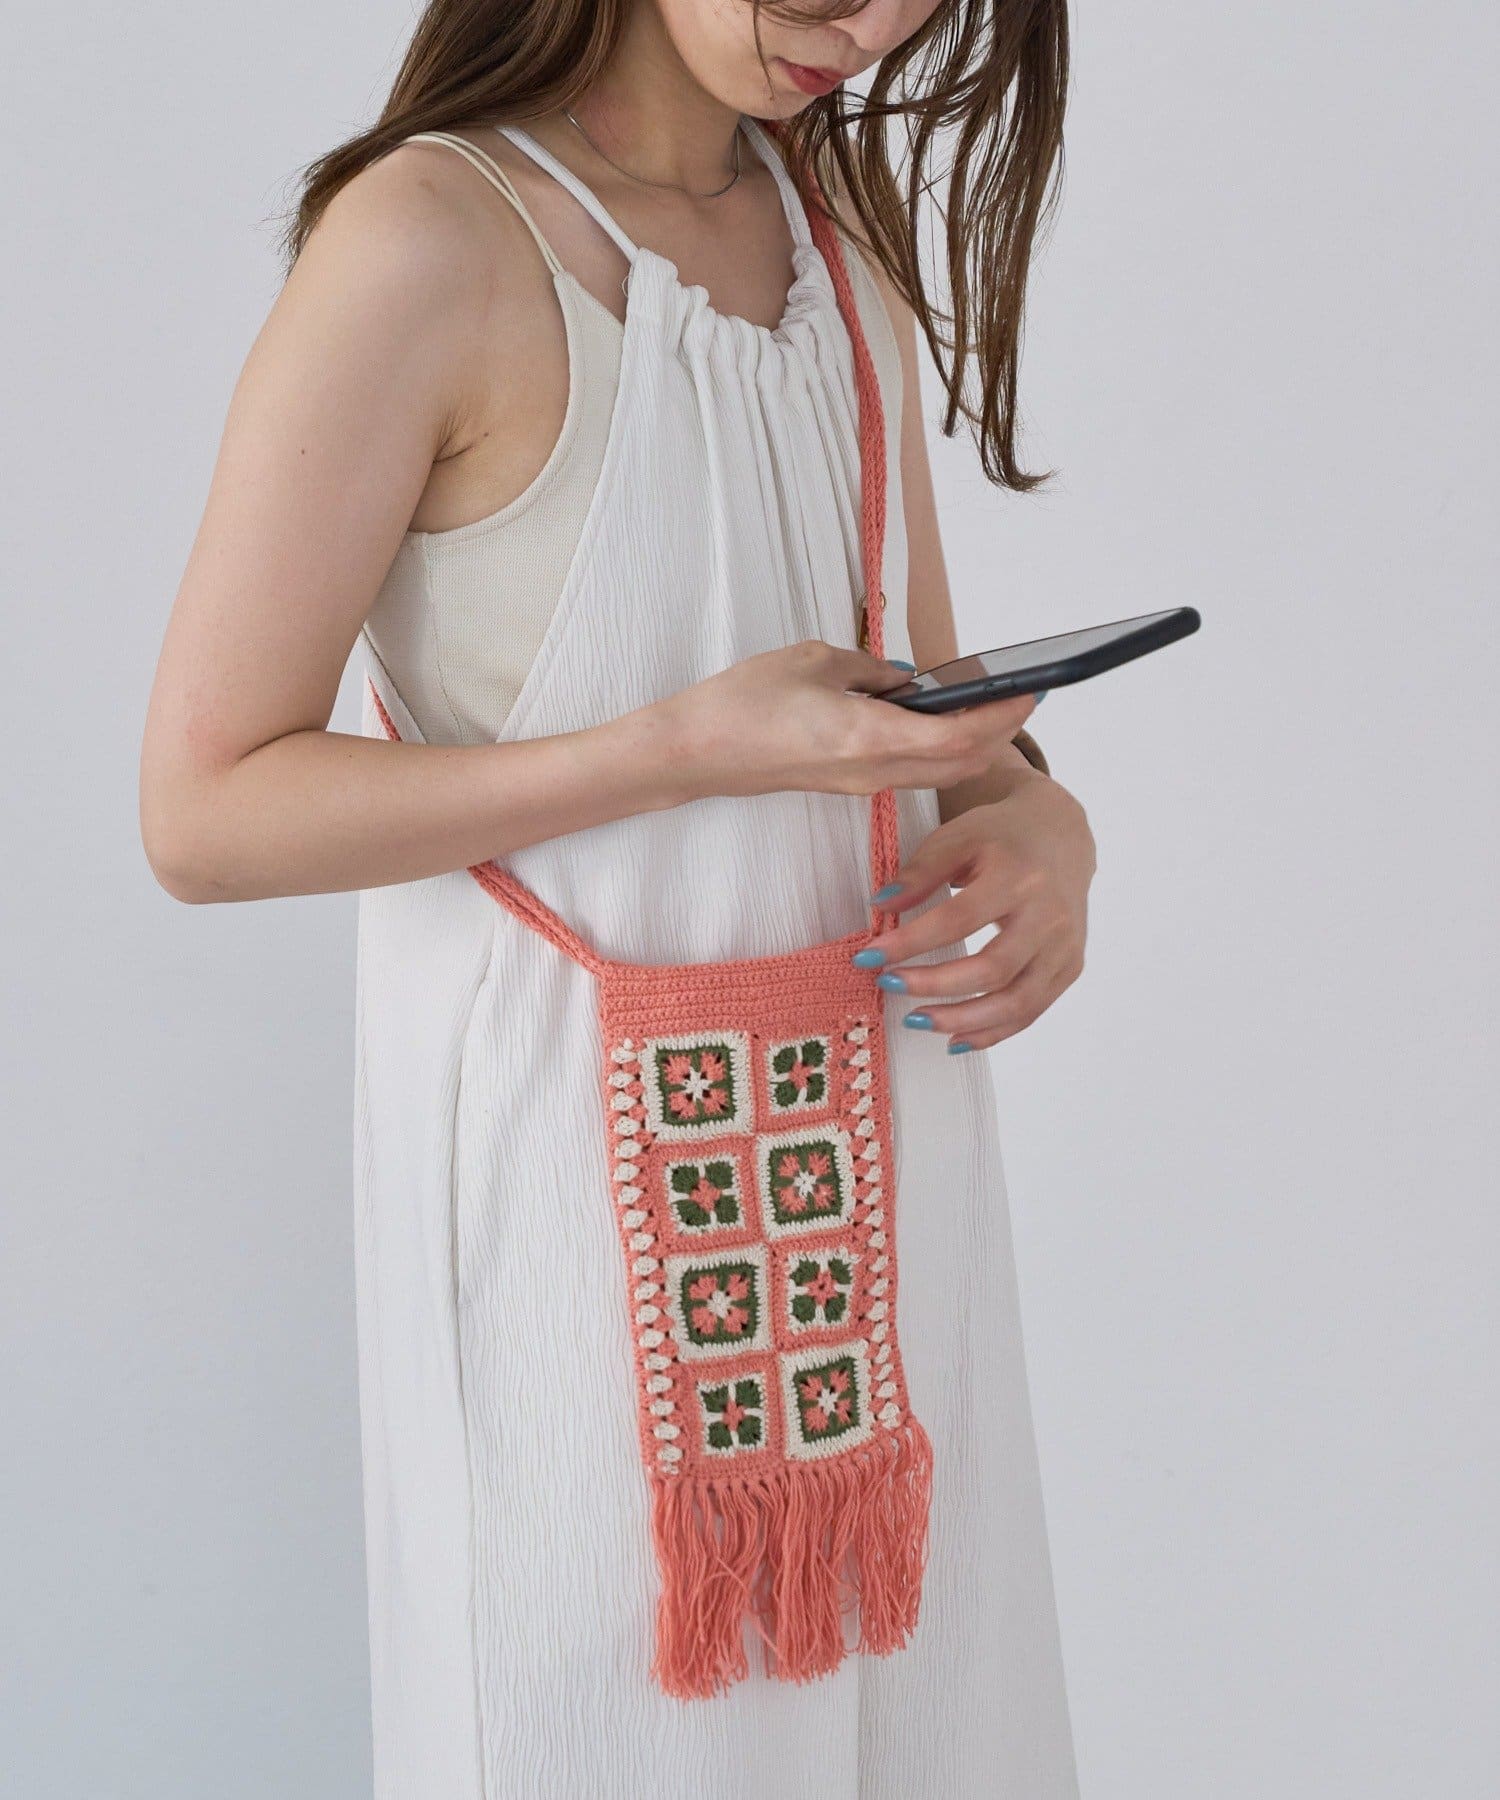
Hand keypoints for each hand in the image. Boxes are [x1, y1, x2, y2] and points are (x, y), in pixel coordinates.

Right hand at [636, 640, 1038, 803]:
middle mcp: (873, 770)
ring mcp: (861, 784)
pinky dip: (941, 750)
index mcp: (868, 737)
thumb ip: (872, 670)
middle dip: (1000, 733)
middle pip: (960, 762)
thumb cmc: (745, 703)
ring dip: (974, 744)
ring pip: (939, 772)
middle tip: (1025, 696)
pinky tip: (944, 720)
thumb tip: (908, 679)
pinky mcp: (848, 785)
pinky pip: (911, 771)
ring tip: (994, 705)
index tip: (1031, 689)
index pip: (959, 736)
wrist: (697, 752)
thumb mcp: (816, 660)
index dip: (1002, 716)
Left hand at [859, 772, 1095, 1050]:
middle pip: (992, 968)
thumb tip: (880, 906)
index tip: (869, 957)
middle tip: (889, 986)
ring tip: (916, 1020)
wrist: (1061, 835)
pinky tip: (954, 1037)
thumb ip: (920, 872)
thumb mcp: (958, 836)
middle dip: (934, 985)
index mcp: (1020, 877)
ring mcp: (1065, 947)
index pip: (959, 919)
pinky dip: (992, 1031)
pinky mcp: (1070, 967)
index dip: (911, 943)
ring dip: (962, 1020)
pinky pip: (1031, 1011)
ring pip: (1017, 1001)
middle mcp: (1050, 916)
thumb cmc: (1003, 835)